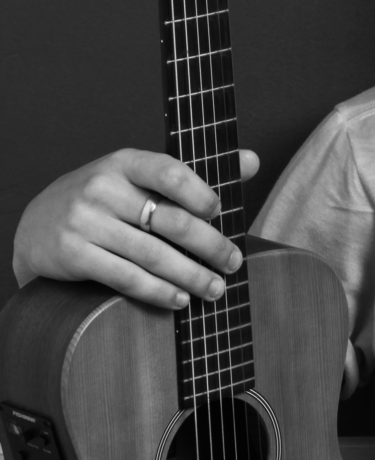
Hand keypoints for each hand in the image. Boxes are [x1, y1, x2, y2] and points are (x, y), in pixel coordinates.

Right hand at [12, 147, 259, 309]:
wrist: (38, 225)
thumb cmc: (104, 201)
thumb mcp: (138, 177)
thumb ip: (194, 173)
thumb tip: (252, 160)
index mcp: (124, 162)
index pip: (169, 171)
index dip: (201, 193)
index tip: (222, 212)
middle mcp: (103, 187)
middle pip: (171, 220)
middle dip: (210, 246)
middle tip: (233, 263)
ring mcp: (86, 221)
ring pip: (153, 255)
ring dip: (191, 276)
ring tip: (215, 289)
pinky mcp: (75, 254)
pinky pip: (128, 278)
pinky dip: (159, 292)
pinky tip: (180, 299)